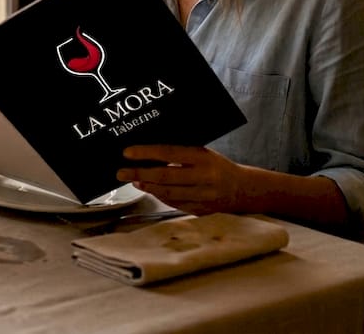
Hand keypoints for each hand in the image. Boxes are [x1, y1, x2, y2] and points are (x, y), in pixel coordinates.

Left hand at [116, 144, 247, 214]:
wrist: (243, 188)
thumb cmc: (216, 165)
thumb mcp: (202, 152)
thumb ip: (179, 153)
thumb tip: (147, 154)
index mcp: (204, 158)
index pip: (169, 153)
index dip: (146, 153)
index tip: (126, 153)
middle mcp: (205, 178)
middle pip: (165, 177)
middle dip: (140, 174)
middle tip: (120, 172)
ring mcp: (204, 197)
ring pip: (168, 193)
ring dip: (147, 187)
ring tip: (133, 180)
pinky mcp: (201, 211)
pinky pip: (175, 204)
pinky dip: (160, 196)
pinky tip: (150, 189)